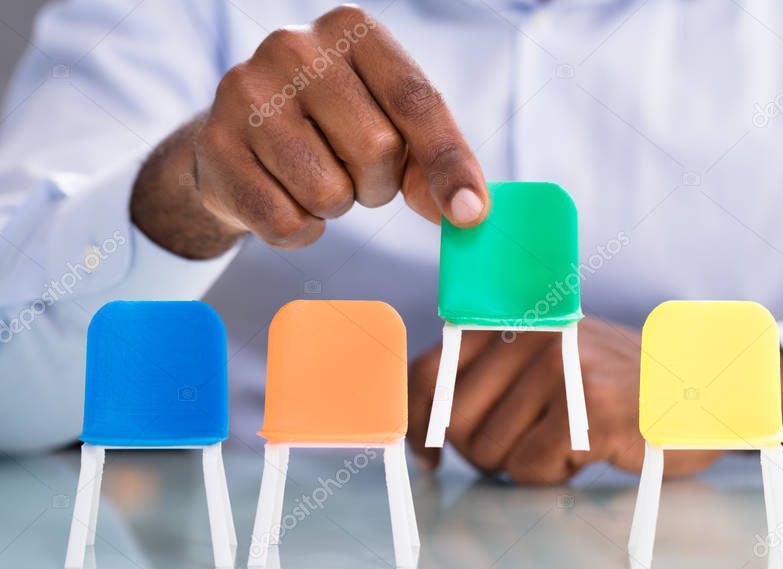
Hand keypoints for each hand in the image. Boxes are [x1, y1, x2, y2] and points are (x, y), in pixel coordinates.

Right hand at [130, 6, 487, 258]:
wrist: (238, 141)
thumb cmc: (331, 129)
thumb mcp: (392, 127)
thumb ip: (432, 162)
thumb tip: (467, 210)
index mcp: (352, 30)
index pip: (416, 101)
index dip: (449, 163)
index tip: (471, 213)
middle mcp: (294, 47)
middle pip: (377, 149)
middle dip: (378, 183)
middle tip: (355, 173)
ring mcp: (246, 92)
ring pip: (328, 192)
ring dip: (336, 206)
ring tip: (315, 177)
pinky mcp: (215, 145)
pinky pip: (285, 222)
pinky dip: (299, 229)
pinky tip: (284, 197)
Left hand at [409, 317, 782, 484]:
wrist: (701, 387)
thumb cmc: (617, 386)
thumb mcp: (552, 360)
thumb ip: (494, 379)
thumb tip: (425, 435)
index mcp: (516, 320)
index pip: (432, 369)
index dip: (416, 418)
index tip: (425, 455)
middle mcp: (532, 336)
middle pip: (455, 422)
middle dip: (479, 452)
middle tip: (524, 450)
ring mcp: (561, 370)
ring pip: (490, 452)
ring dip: (522, 466)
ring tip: (565, 444)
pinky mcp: (587, 409)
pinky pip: (530, 468)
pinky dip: (552, 476)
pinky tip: (586, 454)